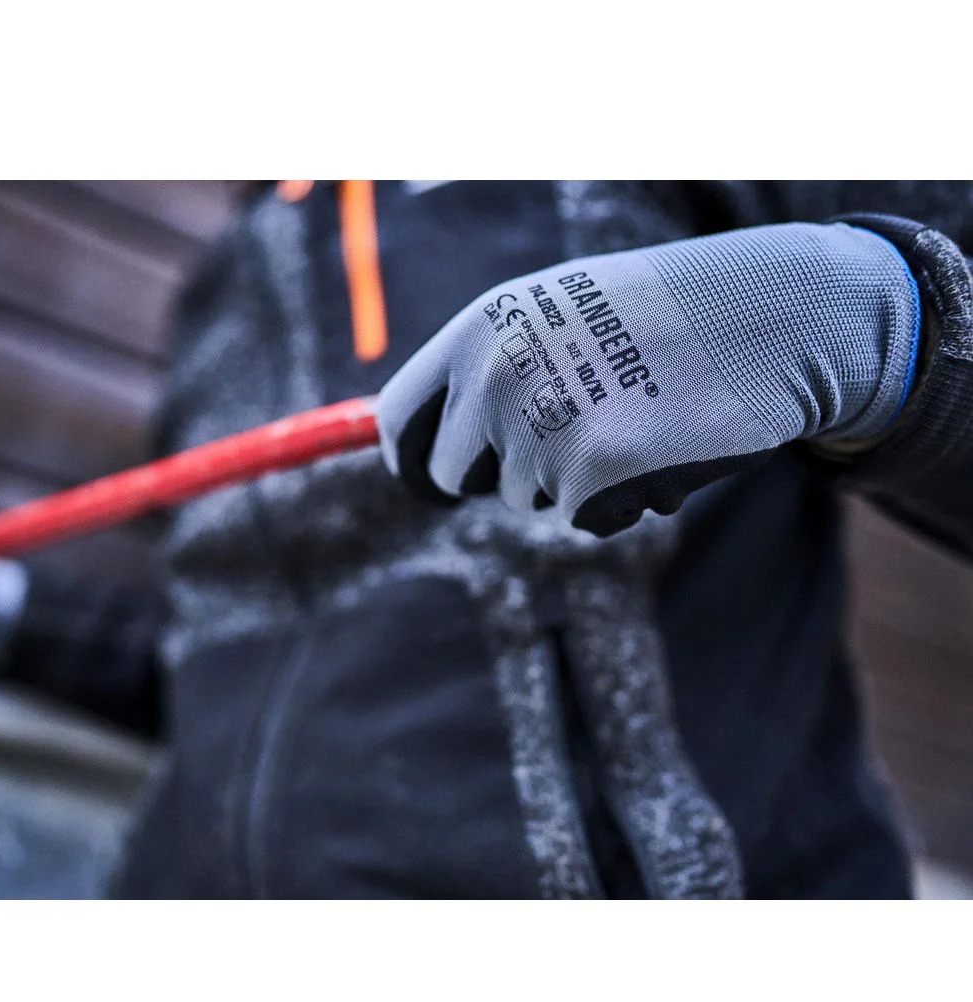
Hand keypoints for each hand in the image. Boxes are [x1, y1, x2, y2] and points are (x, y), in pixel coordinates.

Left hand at [377, 222, 920, 535]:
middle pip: (453, 475)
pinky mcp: (590, 475)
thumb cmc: (669, 316)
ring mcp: (540, 425)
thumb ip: (492, 367)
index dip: (411, 460)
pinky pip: (584, 516)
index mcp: (481, 327)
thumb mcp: (560, 314)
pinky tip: (666, 447)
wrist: (773, 315)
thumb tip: (432, 440)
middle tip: (571, 440)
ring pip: (527, 496)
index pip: (398, 418)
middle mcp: (495, 374)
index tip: (432, 482)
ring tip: (638, 419)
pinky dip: (621, 499)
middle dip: (501, 475)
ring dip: (574, 478)